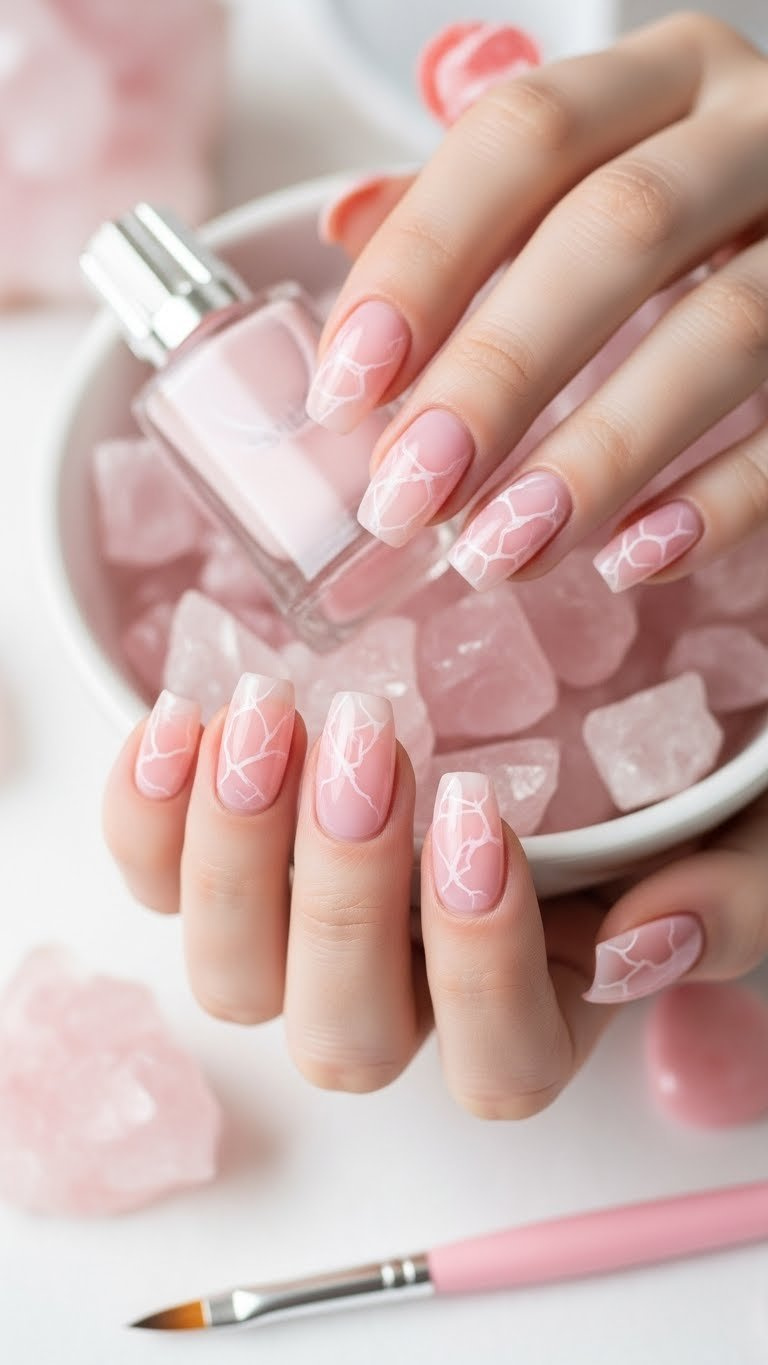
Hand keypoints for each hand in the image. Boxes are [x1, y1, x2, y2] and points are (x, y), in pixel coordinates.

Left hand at [103, 678, 767, 1116]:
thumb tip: (653, 934)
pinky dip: (147, 812)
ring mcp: (301, 943)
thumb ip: (728, 897)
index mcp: (529, 1012)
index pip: (500, 1060)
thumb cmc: (641, 776)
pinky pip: (154, 880)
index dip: (480, 964)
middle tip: (367, 740)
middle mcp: (406, 1001)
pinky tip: (181, 719)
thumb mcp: (728, 823)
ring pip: (233, 976)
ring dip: (236, 851)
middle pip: (345, 1031)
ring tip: (266, 716)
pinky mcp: (221, 869)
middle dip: (347, 891)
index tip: (481, 816)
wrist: (543, 691)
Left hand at [309, 13, 767, 593]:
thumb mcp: (581, 176)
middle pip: (619, 231)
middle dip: (497, 375)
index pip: (523, 137)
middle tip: (410, 495)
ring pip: (724, 332)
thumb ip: (475, 203)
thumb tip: (346, 228)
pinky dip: (721, 502)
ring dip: (598, 456)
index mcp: (657, 81)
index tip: (346, 388)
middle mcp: (751, 133)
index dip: (424, 260)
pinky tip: (632, 559)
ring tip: (501, 551)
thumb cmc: (679, 210)